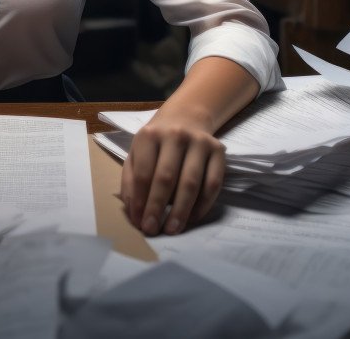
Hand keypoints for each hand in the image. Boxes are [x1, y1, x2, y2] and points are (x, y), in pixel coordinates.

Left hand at [120, 108, 225, 236]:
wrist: (185, 119)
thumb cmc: (157, 144)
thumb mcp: (136, 153)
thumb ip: (130, 180)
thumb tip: (133, 212)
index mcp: (149, 135)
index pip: (143, 173)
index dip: (140, 200)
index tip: (139, 222)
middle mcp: (175, 135)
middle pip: (166, 178)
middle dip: (158, 208)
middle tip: (153, 230)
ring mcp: (199, 142)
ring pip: (191, 182)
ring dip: (181, 210)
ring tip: (172, 229)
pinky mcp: (218, 150)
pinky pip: (213, 183)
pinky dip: (203, 204)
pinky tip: (192, 218)